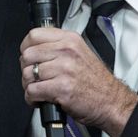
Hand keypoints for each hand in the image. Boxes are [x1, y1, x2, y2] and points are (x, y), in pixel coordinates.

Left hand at [19, 28, 137, 136]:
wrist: (111, 101)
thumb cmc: (96, 81)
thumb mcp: (80, 52)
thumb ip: (59, 46)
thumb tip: (36, 47)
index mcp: (70, 40)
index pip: (34, 35)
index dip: (26, 47)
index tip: (28, 56)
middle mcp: (66, 51)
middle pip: (28, 54)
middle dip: (26, 69)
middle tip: (33, 77)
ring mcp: (64, 69)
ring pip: (28, 74)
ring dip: (29, 85)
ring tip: (38, 89)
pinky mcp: (61, 88)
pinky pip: (32, 91)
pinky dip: (31, 98)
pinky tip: (39, 99)